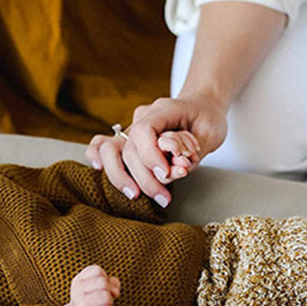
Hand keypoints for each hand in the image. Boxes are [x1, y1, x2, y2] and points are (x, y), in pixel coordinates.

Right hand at [67, 265, 119, 305]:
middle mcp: (77, 292)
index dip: (105, 277)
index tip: (102, 286)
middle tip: (106, 297)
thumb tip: (115, 291)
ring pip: (106, 296)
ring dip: (110, 301)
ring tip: (105, 305)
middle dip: (109, 289)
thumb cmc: (92, 300)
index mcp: (78, 280)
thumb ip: (110, 282)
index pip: (97, 271)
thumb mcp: (97, 287)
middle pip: (102, 282)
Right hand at [86, 96, 226, 205]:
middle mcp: (141, 118)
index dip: (151, 155)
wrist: (201, 107)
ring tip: (136, 196)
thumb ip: (192, 149)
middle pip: (129, 148)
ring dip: (121, 176)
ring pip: (110, 150)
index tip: (166, 173)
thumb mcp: (210, 131)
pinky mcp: (127, 141)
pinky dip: (96, 157)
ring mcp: (131, 129)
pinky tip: (98, 169)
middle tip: (163, 197)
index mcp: (162, 110)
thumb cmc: (207, 119)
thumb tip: (176, 166)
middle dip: (144, 178)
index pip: (145, 131)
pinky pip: (100, 145)